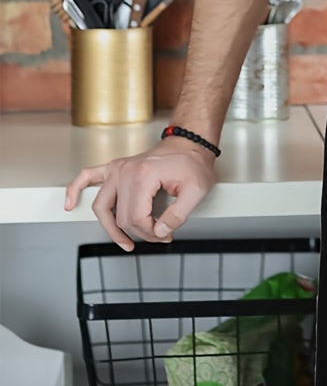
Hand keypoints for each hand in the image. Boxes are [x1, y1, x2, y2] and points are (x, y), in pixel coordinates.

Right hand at [64, 137, 216, 249]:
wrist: (190, 143)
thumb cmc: (193, 162)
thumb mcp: (196, 190)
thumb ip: (178, 215)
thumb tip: (160, 231)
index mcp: (144, 175)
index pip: (137, 218)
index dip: (151, 233)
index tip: (164, 234)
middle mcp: (126, 171)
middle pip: (121, 216)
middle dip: (140, 233)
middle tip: (158, 235)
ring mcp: (118, 168)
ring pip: (101, 206)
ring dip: (110, 227)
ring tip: (123, 241)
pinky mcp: (115, 167)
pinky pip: (87, 177)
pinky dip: (75, 189)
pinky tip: (70, 203)